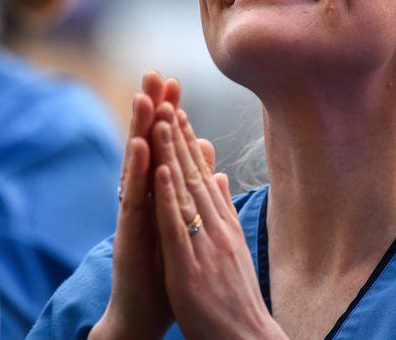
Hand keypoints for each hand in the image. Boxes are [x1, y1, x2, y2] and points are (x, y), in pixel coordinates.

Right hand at [92, 72, 214, 338]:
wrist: (143, 314)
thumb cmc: (161, 271)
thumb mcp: (180, 224)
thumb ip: (188, 188)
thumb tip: (203, 155)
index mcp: (158, 198)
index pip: (163, 149)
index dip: (167, 116)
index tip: (174, 82)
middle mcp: (143, 201)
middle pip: (146, 148)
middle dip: (150, 111)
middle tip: (153, 73)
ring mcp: (133, 218)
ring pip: (136, 168)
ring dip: (139, 131)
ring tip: (143, 98)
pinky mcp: (130, 237)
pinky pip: (135, 200)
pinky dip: (139, 174)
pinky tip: (142, 149)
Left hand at [150, 103, 285, 339]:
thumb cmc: (235, 300)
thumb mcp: (230, 249)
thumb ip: (222, 210)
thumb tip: (218, 175)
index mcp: (224, 225)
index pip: (203, 175)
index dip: (189, 141)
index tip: (178, 109)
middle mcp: (218, 228)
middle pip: (195, 173)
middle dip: (180, 134)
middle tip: (169, 96)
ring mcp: (205, 246)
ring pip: (185, 192)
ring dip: (173, 153)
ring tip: (163, 117)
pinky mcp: (190, 267)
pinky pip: (177, 226)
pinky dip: (168, 195)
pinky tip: (161, 170)